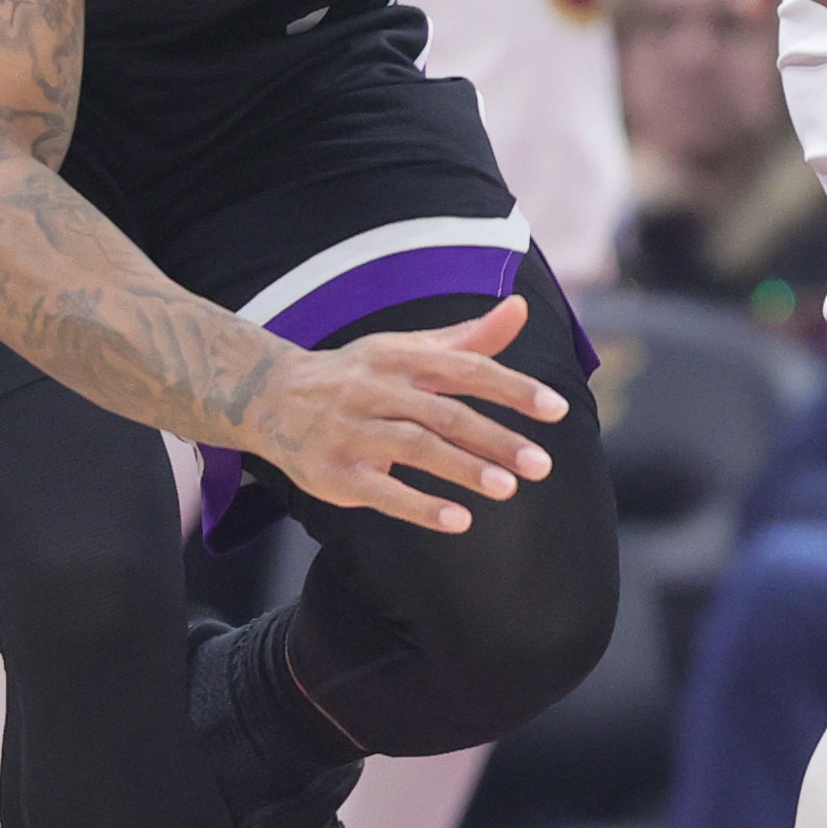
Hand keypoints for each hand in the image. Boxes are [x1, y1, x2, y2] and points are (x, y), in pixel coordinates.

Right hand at [239, 295, 568, 534]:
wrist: (269, 397)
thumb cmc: (358, 375)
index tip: (557, 409)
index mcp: (400, 357)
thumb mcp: (408, 349)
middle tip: (542, 466)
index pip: (466, 369)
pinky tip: (458, 520)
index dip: (512, 388)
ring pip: (414, 448)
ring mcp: (352, 431)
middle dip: (496, 439)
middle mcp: (375, 390)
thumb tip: (520, 307)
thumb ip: (468, 338)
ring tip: (509, 489)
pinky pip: (381, 491)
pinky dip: (420, 507)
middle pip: (445, 413)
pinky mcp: (333, 472)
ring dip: (463, 469)